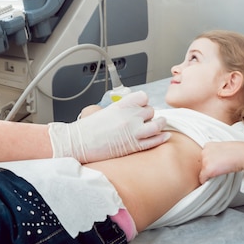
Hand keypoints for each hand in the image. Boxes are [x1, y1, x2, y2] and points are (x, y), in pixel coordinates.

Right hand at [49, 91, 169, 162]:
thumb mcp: (103, 111)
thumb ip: (119, 109)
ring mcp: (133, 132)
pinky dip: (161, 137)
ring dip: (159, 124)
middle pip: (150, 110)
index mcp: (120, 106)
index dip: (143, 102)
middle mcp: (129, 117)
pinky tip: (164, 135)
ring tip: (159, 124)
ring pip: (157, 124)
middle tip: (144, 119)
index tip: (141, 106)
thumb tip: (129, 110)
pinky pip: (154, 140)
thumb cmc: (87, 129)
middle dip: (149, 114)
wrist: (79, 143)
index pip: (143, 97)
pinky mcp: (134, 146)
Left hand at [199, 141, 243, 183]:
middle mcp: (204, 151)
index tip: (217, 164)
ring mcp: (205, 160)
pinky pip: (202, 178)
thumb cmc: (238, 152)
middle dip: (209, 167)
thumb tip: (216, 160)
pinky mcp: (208, 169)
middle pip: (202, 163)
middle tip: (220, 168)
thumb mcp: (224, 148)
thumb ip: (217, 153)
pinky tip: (213, 180)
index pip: (204, 156)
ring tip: (221, 172)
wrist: (243, 154)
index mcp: (208, 145)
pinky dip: (206, 181)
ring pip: (203, 171)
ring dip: (210, 173)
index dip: (211, 161)